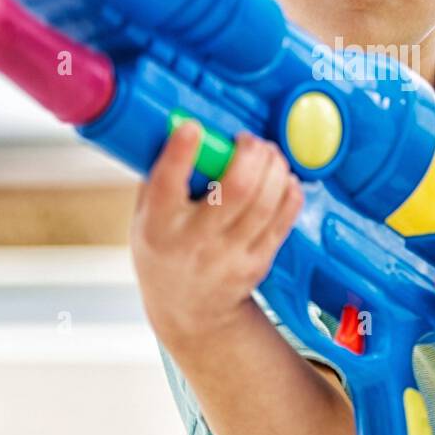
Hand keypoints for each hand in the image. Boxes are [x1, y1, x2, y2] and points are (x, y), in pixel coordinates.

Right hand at [130, 122, 302, 347]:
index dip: (181, 152)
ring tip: (267, 153)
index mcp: (158, 227)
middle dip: (250, 154)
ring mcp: (230, 255)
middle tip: (249, 140)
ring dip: (274, 166)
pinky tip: (282, 176)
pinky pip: (284, 218)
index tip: (193, 127)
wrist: (188, 311)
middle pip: (236, 189)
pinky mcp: (258, 262)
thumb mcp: (145, 216)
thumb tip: (179, 122)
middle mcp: (195, 242)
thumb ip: (159, 173)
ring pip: (266, 201)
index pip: (167, 185)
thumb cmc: (164, 249)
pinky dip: (289, 190)